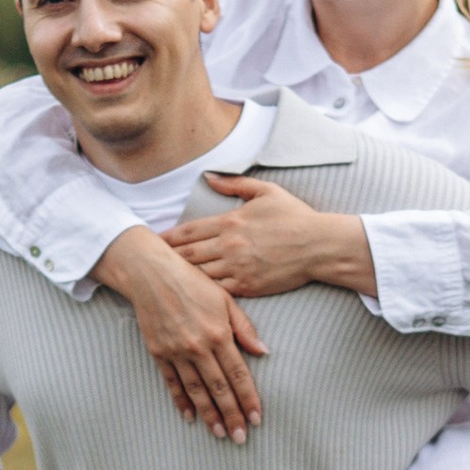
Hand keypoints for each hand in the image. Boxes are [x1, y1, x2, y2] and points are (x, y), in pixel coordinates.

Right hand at [93, 226, 268, 439]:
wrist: (150, 273)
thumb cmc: (192, 281)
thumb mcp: (225, 299)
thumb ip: (244, 328)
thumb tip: (264, 352)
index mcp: (219, 334)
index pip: (239, 375)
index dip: (249, 399)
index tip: (257, 418)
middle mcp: (198, 347)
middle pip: (219, 389)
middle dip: (231, 416)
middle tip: (240, 438)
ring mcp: (177, 352)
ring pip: (196, 391)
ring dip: (209, 415)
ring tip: (219, 433)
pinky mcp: (159, 352)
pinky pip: (172, 382)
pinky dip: (180, 401)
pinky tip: (189, 416)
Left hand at [166, 176, 374, 301]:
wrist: (318, 246)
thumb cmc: (295, 217)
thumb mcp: (267, 191)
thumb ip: (235, 183)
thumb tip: (209, 176)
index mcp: (231, 221)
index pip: (189, 230)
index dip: (168, 237)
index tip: (154, 241)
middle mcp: (229, 245)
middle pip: (188, 254)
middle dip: (168, 259)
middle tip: (150, 263)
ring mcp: (237, 267)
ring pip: (199, 274)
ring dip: (182, 277)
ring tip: (166, 279)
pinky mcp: (248, 286)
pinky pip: (217, 291)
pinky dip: (203, 292)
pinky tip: (192, 293)